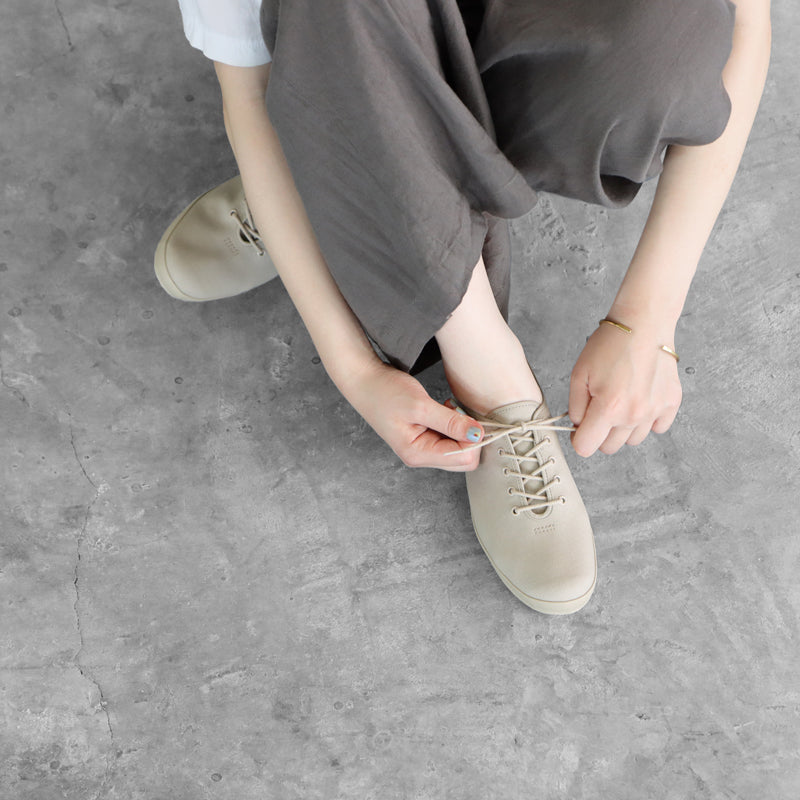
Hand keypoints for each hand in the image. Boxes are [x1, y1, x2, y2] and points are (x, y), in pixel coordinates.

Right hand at [341, 360, 484, 470]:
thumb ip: (450, 422)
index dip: (474, 438)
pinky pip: (450, 438)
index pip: (464, 458)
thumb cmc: (385, 392)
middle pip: (464, 459)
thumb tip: (477, 435)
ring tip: (448, 407)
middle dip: (470, 436)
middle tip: (458, 411)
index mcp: (418, 454)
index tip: (470, 415)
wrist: (364, 381)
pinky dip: (454, 424)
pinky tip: (445, 409)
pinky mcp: (424, 437)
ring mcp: (422, 448)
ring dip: (461, 428)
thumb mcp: (420, 405)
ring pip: (458, 448)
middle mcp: (421, 456)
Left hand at [568, 322, 681, 456]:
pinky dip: (647, 421)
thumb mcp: (578, 375)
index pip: (586, 447)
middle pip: (609, 447)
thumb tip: (578, 426)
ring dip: (623, 428)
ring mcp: (655, 411)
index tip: (578, 429)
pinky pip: (657, 428)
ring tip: (621, 402)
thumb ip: (575, 407)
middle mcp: (633, 415)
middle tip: (599, 411)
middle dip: (600, 433)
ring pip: (633, 440)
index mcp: (608, 408)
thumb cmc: (610, 345)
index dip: (577, 438)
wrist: (643, 324)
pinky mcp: (671, 404)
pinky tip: (639, 401)